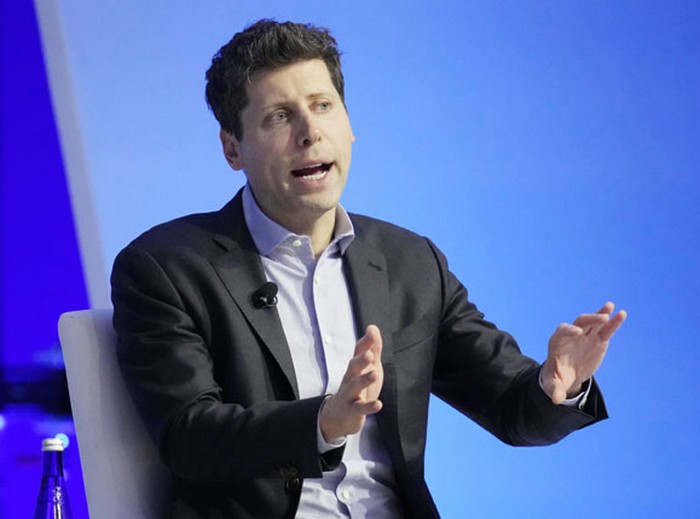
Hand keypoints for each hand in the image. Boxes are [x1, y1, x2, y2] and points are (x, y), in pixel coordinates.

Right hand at [319, 325, 383, 441]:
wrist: (338, 415)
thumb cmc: (356, 387)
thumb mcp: (368, 366)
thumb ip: (372, 347)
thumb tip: (373, 327)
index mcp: (355, 367)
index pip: (358, 352)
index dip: (365, 342)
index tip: (371, 331)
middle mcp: (350, 378)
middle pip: (353, 367)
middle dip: (361, 360)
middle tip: (369, 354)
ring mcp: (350, 394)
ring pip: (354, 386)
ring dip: (364, 380)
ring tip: (375, 374)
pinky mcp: (352, 410)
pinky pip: (360, 408)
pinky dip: (369, 407)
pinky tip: (378, 404)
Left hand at [541, 302, 625, 403]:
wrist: (566, 375)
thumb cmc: (557, 378)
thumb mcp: (553, 385)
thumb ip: (555, 390)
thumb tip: (556, 400)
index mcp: (558, 343)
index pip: (562, 331)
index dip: (568, 330)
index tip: (577, 333)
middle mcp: (572, 335)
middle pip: (579, 323)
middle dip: (589, 320)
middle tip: (601, 319)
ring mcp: (586, 336)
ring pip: (593, 322)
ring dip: (601, 314)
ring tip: (610, 308)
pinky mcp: (598, 340)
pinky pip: (606, 329)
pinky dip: (613, 322)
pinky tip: (621, 314)